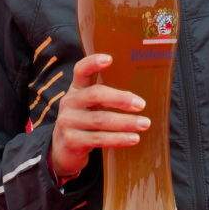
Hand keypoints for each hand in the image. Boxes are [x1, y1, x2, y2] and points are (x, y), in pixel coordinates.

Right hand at [49, 53, 150, 179]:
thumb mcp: (90, 106)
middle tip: (141, 104)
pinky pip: (99, 138)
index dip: (93, 63)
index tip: (109, 59)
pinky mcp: (71, 141)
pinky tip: (133, 138)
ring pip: (100, 119)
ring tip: (144, 124)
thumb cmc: (85, 123)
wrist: (63, 150)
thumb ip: (106, 97)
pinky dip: (118, 139)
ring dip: (125, 122)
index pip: (81, 70)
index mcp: (76, 89)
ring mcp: (68, 122)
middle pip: (96, 95)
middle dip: (121, 99)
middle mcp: (69, 102)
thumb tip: (141, 95)